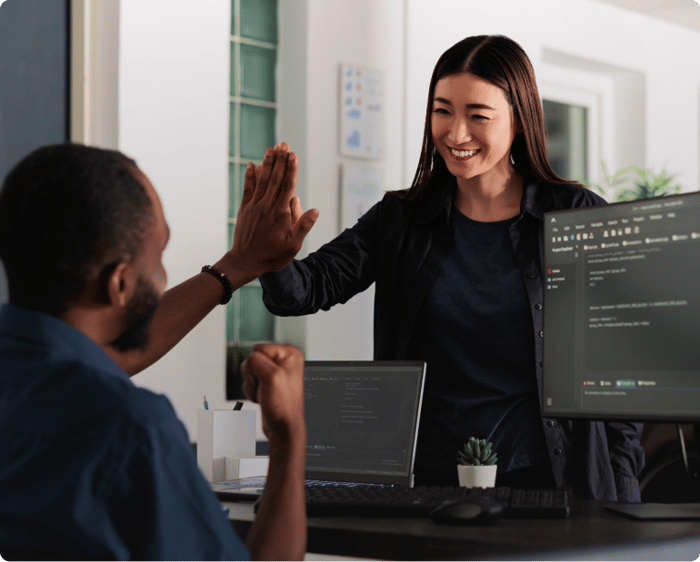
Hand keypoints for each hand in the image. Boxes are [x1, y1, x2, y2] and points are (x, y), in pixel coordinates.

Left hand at [228, 143, 318, 281]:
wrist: (245, 261)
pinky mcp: (245, 209)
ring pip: (262, 180)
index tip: (293, 155)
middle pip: (275, 178)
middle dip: (280, 160)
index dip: (291, 169)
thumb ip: (303, 226)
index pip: (287, 186)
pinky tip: (252, 164)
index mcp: (280, 213)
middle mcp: (267, 206)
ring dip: (267, 163)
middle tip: (284, 144)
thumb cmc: (272, 255)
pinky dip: (250, 176)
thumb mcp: (293, 245)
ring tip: (272, 148)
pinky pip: (248, 188)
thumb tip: (315, 210)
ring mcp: (254, 206)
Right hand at [241, 343, 304, 440]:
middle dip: (254, 375)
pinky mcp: (267, 383)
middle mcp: (284, 361)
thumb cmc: (284, 405)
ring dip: (253, 384)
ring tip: (265, 393)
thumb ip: (256, 361)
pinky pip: (250, 381)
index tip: (269, 378)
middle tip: (266, 387)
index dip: (258, 365)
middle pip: (253, 360)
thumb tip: (248, 360)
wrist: (282, 427)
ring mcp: (275, 373)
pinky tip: (263, 397)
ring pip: (249, 371)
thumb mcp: (271, 376)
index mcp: (290, 354)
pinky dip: (252, 390)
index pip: (258, 348)